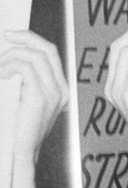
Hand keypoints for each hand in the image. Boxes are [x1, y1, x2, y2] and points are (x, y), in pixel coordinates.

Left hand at [0, 29, 68, 164]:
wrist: (22, 152)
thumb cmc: (21, 128)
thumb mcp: (28, 100)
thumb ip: (29, 81)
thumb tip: (17, 59)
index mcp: (61, 89)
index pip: (51, 53)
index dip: (32, 39)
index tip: (13, 36)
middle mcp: (61, 89)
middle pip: (47, 50)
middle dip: (25, 38)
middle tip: (6, 36)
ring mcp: (53, 94)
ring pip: (34, 57)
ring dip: (12, 55)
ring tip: (1, 67)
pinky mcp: (39, 97)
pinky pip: (26, 69)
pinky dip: (10, 66)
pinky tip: (3, 75)